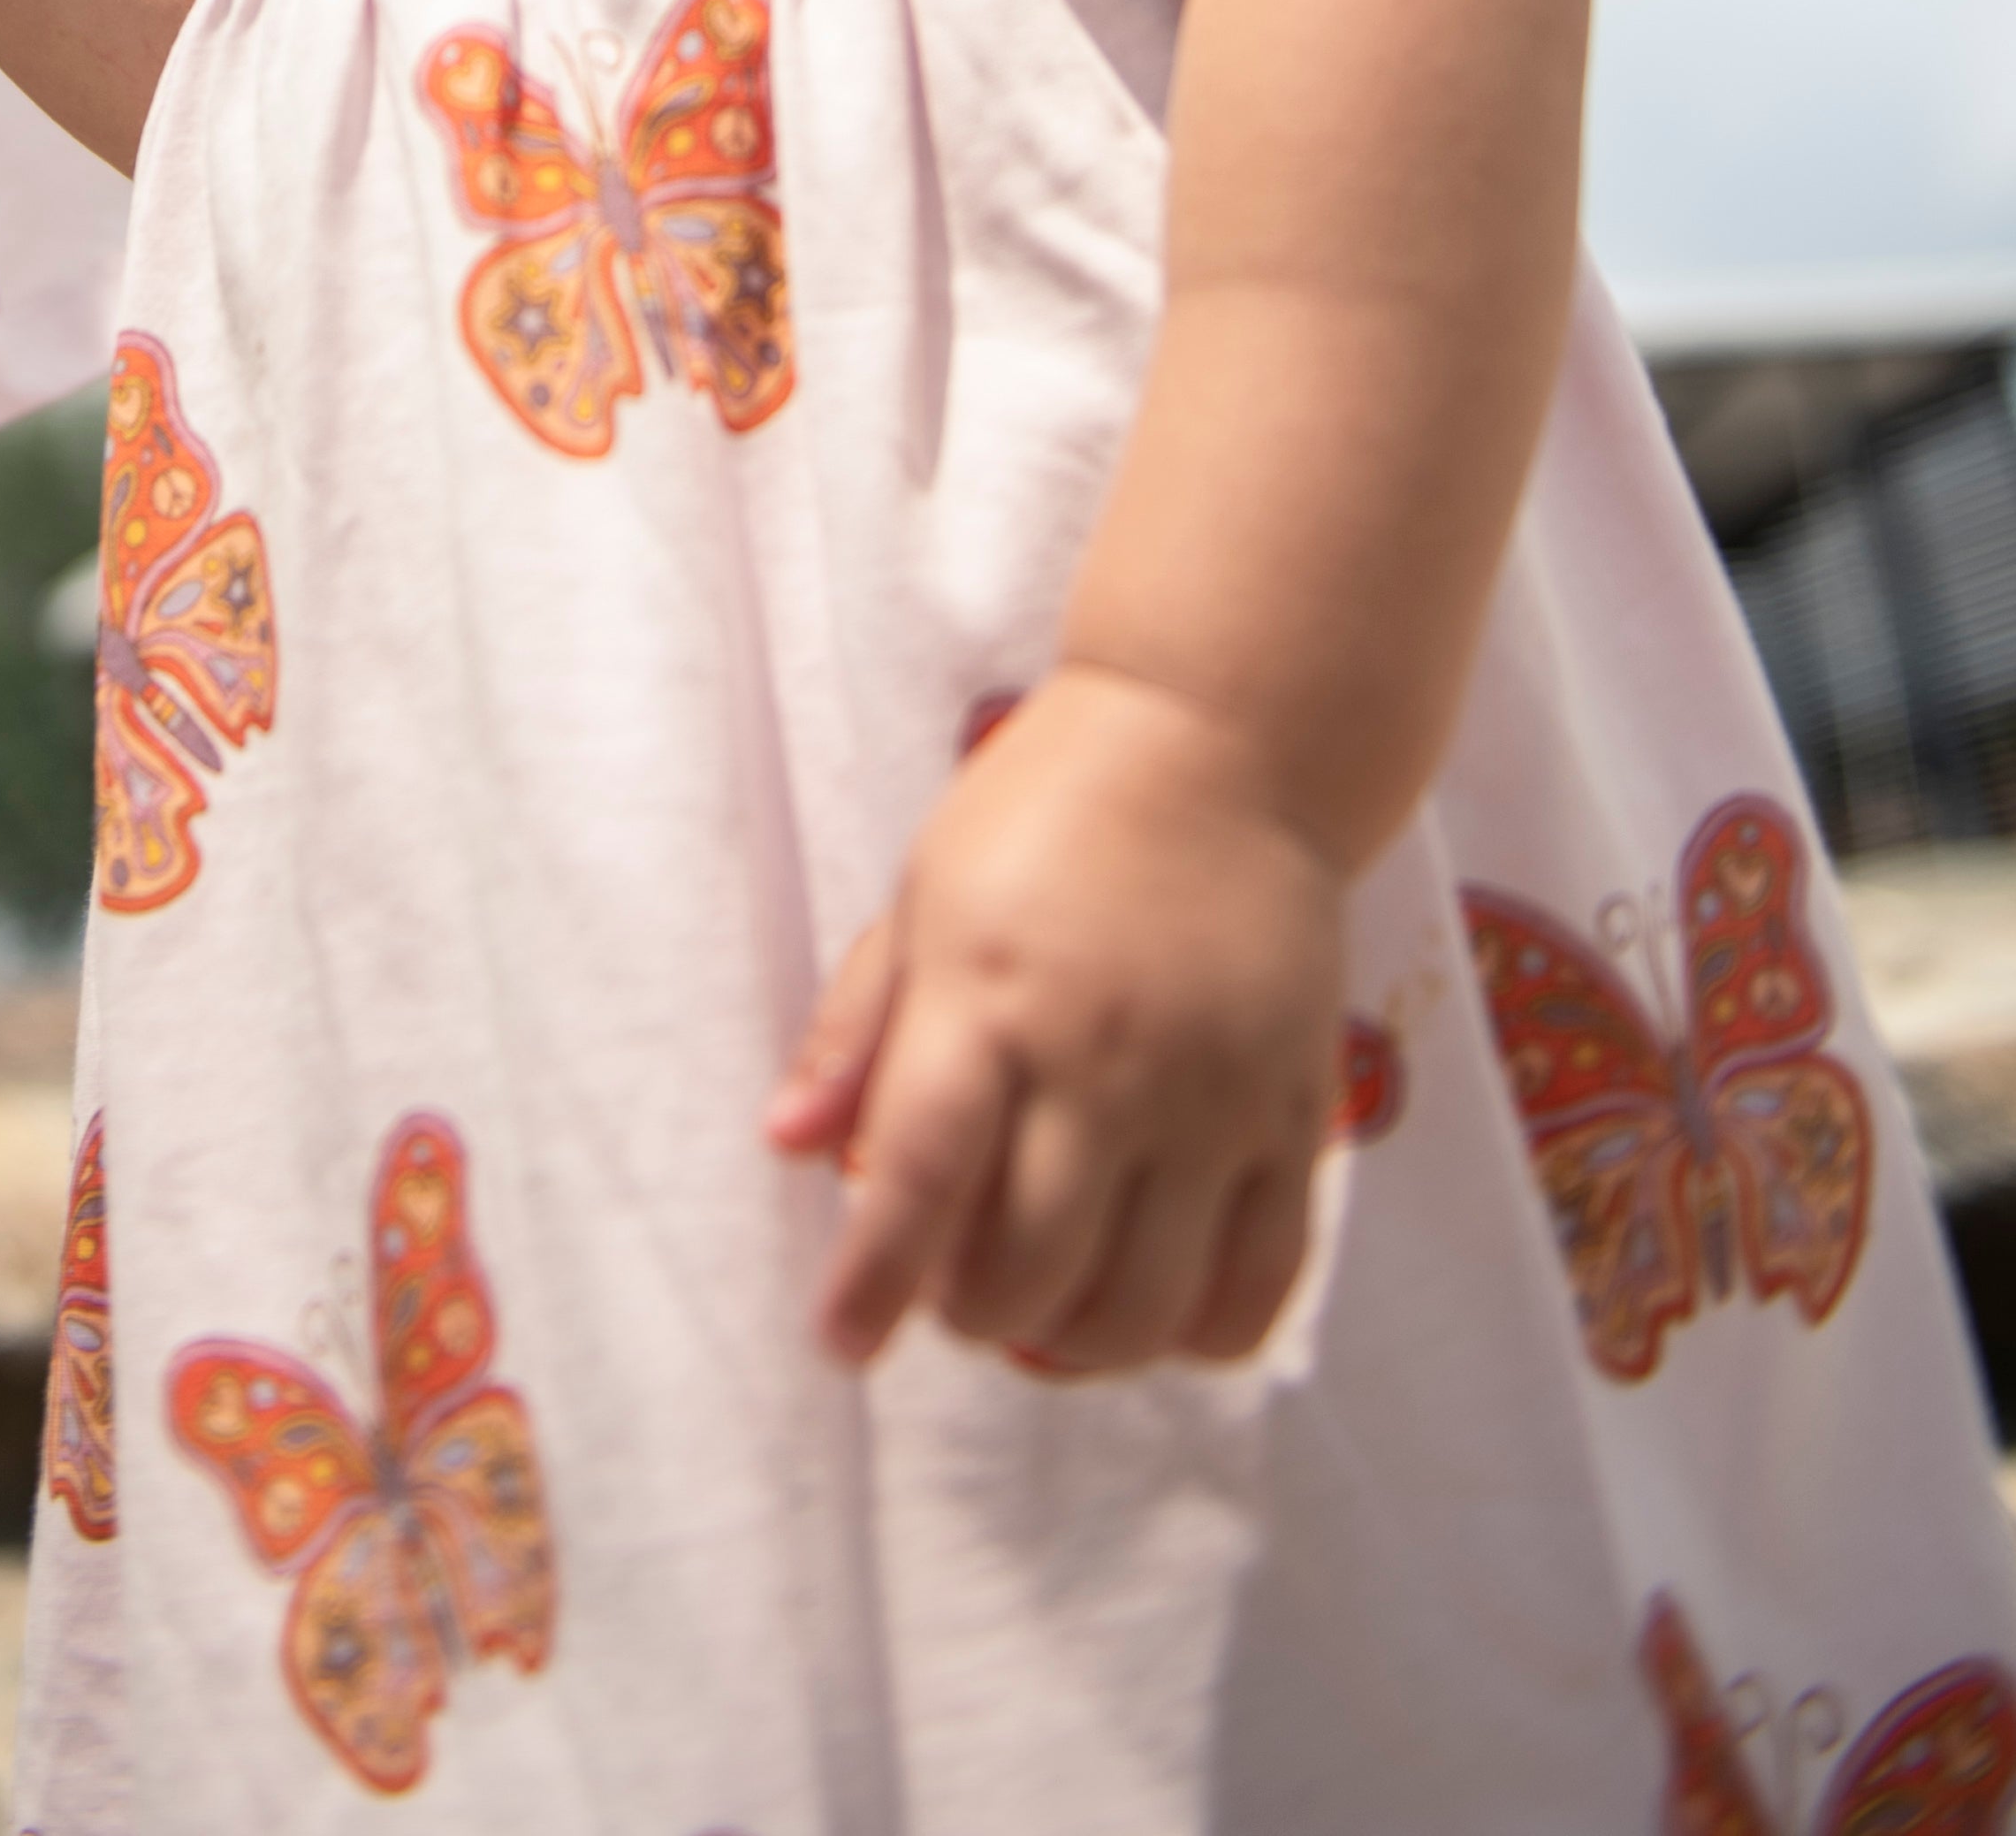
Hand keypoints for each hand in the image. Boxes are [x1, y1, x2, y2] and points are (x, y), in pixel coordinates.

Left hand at [771, 664, 1342, 1379]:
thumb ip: (860, 1028)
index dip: (872, 1281)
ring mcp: (1211, 1094)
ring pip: (1140, 1301)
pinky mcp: (1297, 1111)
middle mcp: (1102, 1058)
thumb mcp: (923, 893)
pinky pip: (1260, 1280)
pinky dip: (1199, 1333)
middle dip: (970, 1314)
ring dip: (1075, 1344)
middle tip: (954, 1290)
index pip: (919, 1178)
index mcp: (989, 996)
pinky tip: (1154, 1312)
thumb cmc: (1048, 810)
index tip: (841, 1341)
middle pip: (1029, 1267)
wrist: (1220, 741)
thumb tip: (787, 1146)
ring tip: (1043, 1311)